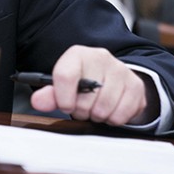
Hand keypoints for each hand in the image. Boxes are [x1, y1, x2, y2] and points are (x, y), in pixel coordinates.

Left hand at [29, 45, 158, 125]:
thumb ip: (48, 95)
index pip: (65, 76)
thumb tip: (38, 102)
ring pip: (104, 108)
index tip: (65, 105)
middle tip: (82, 106)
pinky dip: (113, 119)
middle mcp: (100, 57)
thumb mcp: (61, 85)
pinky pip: (121, 115)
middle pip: (86, 97)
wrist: (108, 76)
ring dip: (97, 115)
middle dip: (81, 109)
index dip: (63, 98)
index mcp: (77, 54)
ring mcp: (120, 70)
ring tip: (94, 107)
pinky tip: (109, 109)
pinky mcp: (136, 85)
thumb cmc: (82, 81)